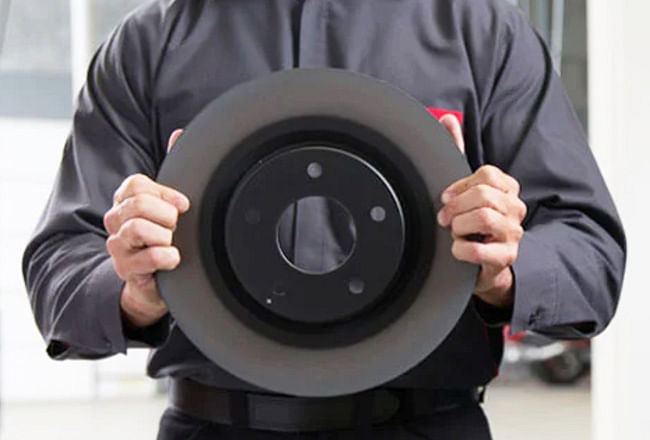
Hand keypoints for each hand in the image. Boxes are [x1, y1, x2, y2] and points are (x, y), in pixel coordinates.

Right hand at [104, 129, 187, 327]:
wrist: (158, 281)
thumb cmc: (165, 237)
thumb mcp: (170, 203)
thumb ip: (174, 168)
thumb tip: (179, 133)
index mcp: (126, 200)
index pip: (137, 184)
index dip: (166, 193)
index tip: (184, 205)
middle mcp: (116, 220)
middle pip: (138, 203)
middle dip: (167, 216)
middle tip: (176, 228)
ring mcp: (117, 246)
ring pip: (139, 228)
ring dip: (166, 237)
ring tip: (172, 245)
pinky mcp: (125, 270)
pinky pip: (148, 257)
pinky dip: (168, 258)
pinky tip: (173, 260)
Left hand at [437, 116, 526, 306]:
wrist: (483, 265)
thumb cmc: (472, 223)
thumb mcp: (464, 188)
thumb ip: (457, 152)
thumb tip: (447, 118)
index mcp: (507, 188)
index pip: (486, 175)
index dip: (459, 187)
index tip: (447, 199)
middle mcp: (516, 208)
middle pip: (483, 195)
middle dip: (456, 208)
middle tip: (445, 219)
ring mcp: (514, 234)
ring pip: (483, 219)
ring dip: (458, 229)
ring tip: (456, 235)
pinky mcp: (507, 258)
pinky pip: (478, 251)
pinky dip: (460, 251)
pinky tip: (459, 251)